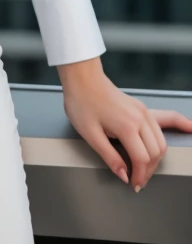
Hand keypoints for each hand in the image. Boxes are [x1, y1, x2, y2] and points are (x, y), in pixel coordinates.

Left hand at [58, 57, 191, 190]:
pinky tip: (190, 127)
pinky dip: (177, 126)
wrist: (82, 78)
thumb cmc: (82, 102)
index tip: (134, 184)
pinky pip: (165, 120)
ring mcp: (143, 111)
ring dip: (156, 158)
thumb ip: (109, 157)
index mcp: (127, 126)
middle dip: (148, 170)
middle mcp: (140, 118)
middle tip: (138, 180)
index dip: (139, 175)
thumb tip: (124, 175)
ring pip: (161, 142)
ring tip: (146, 168)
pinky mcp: (142, 107)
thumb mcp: (89, 134)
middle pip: (155, 152)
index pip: (142, 159)